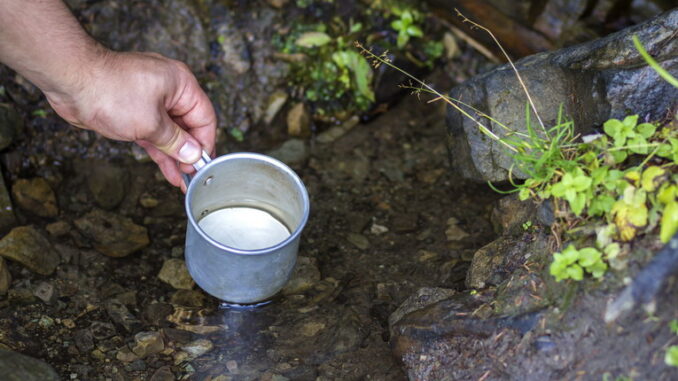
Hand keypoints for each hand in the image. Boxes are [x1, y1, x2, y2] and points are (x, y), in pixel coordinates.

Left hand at [44, 49, 216, 190]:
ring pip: (170, 133)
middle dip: (190, 153)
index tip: (203, 165)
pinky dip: (160, 149)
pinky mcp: (135, 110)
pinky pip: (154, 132)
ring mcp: (151, 99)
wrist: (70, 82)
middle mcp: (170, 90)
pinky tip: (167, 169)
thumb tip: (193, 155)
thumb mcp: (150, 123)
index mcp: (181, 84)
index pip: (205, 117)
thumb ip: (175, 142)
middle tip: (192, 177)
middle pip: (189, 126)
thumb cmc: (109, 91)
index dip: (205, 143)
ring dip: (175, 156)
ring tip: (181, 180)